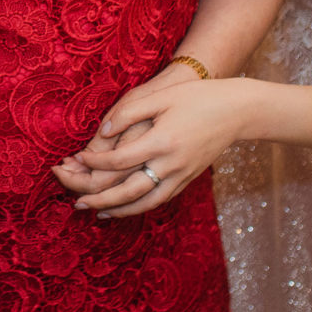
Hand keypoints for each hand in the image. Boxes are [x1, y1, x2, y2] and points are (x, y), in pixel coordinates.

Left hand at [54, 77, 253, 218]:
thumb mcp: (160, 97)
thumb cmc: (196, 97)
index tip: (77, 158)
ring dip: (118, 211)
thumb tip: (102, 133)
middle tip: (76, 202)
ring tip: (96, 213)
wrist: (236, 110)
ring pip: (145, 202)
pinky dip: (140, 208)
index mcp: (161, 141)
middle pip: (128, 190)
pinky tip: (126, 208)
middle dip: (99, 198)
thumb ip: (128, 113)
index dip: (94, 162)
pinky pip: (161, 200)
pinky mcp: (188, 179)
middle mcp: (171, 164)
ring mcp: (182, 175)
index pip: (118, 160)